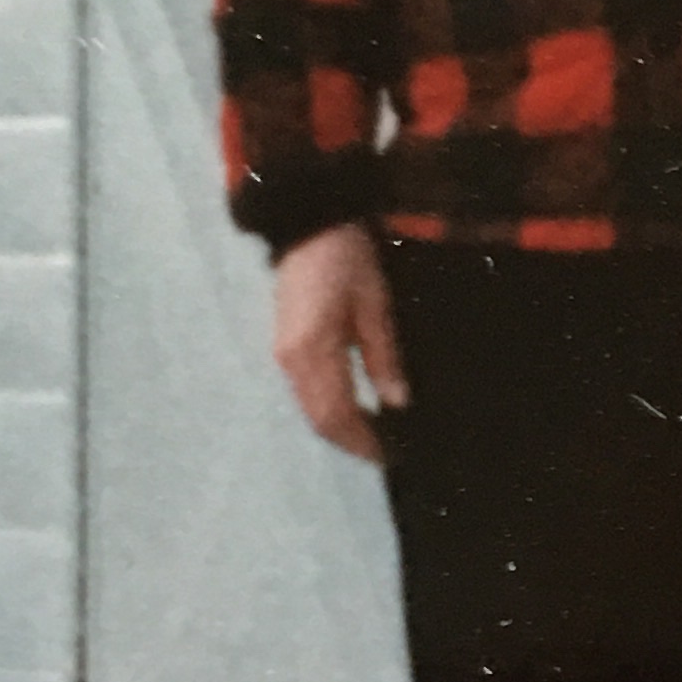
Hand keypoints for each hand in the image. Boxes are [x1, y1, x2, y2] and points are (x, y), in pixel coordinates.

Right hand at [272, 221, 406, 461]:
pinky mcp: (286, 347)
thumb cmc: (348, 260)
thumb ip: (383, 357)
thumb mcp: (375, 305)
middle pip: (318, 418)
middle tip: (385, 453)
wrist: (310, 225)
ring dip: (339, 428)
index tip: (388, 455)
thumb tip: (397, 403)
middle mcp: (291, 359)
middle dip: (350, 441)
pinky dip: (329, 409)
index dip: (361, 440)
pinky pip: (306, 392)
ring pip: (310, 408)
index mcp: (313, 349)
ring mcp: (284, 354)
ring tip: (374, 437)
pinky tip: (354, 411)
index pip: (335, 413)